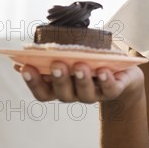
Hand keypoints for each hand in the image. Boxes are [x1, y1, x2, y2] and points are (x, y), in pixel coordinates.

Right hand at [16, 61, 144, 105]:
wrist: (123, 72)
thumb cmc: (93, 60)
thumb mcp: (73, 55)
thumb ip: (54, 55)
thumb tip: (26, 52)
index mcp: (61, 87)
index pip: (43, 91)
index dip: (33, 82)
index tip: (25, 67)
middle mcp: (75, 94)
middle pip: (62, 93)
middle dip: (59, 78)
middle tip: (57, 64)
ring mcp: (94, 94)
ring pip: (85, 94)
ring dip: (81, 79)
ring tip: (80, 65)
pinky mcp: (114, 91)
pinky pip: (109, 89)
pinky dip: (105, 80)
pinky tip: (103, 70)